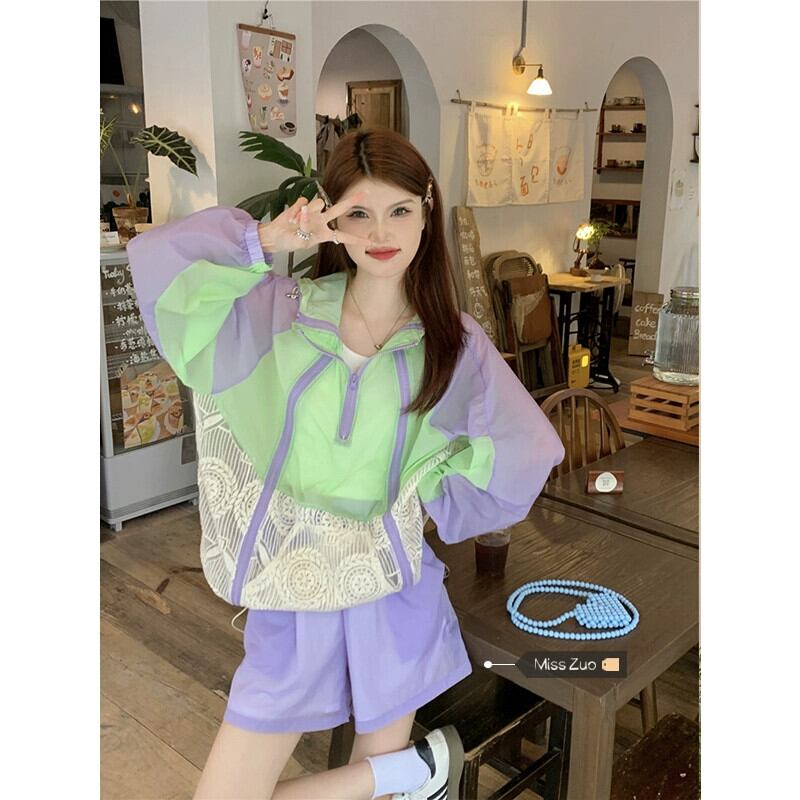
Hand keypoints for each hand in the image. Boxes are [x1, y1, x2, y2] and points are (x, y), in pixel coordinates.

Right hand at [257, 190, 374, 253]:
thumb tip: (307, 212)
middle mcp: (322, 221)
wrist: (276, 236)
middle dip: (351, 201)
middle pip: (339, 209)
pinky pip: (303, 202)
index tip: (371, 242)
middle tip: (365, 193)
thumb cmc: (290, 242)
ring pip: (318, 204)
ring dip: (307, 213)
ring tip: (296, 223)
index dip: (357, 239)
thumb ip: (306, 228)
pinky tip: (291, 218)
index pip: (344, 236)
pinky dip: (296, 210)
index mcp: (325, 234)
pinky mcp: (302, 204)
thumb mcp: (302, 242)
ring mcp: (313, 212)